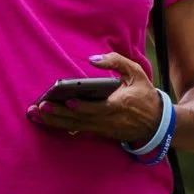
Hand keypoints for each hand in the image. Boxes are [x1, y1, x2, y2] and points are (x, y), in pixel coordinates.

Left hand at [24, 51, 162, 146]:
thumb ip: (116, 62)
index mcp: (118, 105)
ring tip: (36, 115)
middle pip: (78, 119)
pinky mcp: (100, 134)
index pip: (96, 108)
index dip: (80, 106)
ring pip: (75, 127)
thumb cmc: (145, 95)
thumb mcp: (136, 73)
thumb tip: (93, 59)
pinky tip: (49, 123)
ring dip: (54, 122)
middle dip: (57, 115)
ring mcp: (103, 130)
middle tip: (38, 108)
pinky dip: (62, 127)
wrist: (157, 123)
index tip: (65, 100)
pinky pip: (78, 131)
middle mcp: (108, 121)